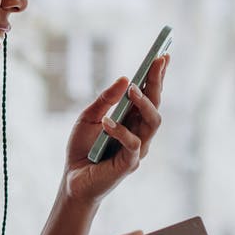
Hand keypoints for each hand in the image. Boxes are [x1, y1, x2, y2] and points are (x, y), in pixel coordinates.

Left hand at [62, 54, 169, 202]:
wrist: (71, 179)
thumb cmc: (82, 149)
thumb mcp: (88, 117)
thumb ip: (105, 100)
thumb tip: (124, 78)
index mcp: (132, 119)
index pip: (149, 95)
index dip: (157, 75)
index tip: (163, 54)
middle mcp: (140, 132)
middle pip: (156, 104)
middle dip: (158, 82)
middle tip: (158, 61)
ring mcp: (138, 148)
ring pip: (153, 122)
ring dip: (144, 103)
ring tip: (133, 89)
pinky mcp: (129, 164)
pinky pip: (133, 144)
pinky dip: (120, 131)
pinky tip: (107, 122)